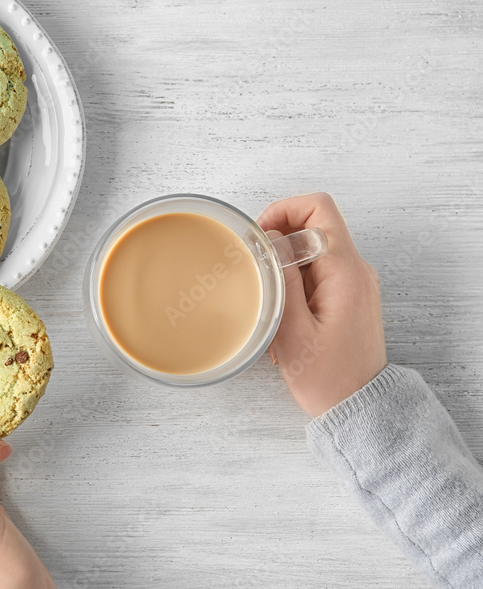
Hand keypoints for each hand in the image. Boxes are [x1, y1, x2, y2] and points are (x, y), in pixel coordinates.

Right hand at [257, 192, 387, 416]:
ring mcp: (355, 281)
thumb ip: (282, 279)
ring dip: (285, 262)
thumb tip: (270, 240)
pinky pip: (318, 268)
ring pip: (313, 246)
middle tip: (256, 267)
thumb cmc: (327, 377)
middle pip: (315, 223)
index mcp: (346, 272)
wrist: (358, 406)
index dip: (283, 210)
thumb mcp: (292, 331)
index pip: (319, 209)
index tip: (259, 236)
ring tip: (269, 296)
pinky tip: (283, 308)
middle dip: (279, 237)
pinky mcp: (349, 294)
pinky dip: (295, 278)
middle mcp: (357, 270)